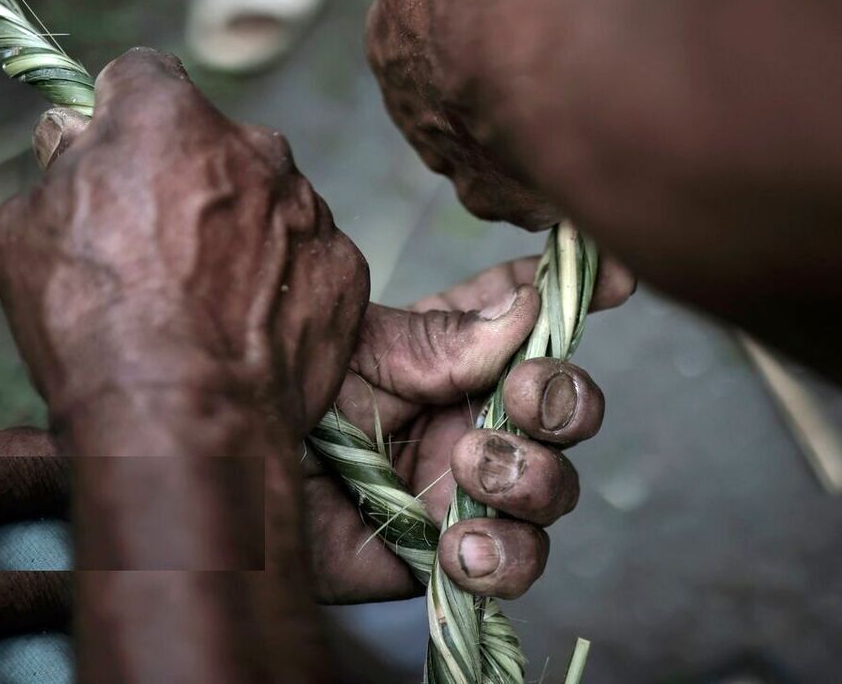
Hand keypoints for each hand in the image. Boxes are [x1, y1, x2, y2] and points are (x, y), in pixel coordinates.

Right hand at [0, 48, 368, 443]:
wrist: (186, 419)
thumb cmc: (93, 325)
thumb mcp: (22, 232)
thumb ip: (60, 165)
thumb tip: (75, 138)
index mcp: (167, 117)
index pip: (144, 75)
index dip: (122, 112)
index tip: (113, 150)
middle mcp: (253, 146)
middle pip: (216, 144)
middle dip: (189, 178)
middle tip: (160, 249)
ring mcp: (308, 208)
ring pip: (269, 202)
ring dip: (243, 232)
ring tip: (207, 305)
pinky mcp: (346, 268)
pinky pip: (310, 259)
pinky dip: (286, 283)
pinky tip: (251, 330)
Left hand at [306, 256, 634, 601]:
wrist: (229, 492)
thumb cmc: (278, 402)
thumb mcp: (354, 352)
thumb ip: (440, 340)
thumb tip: (529, 310)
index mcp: (450, 354)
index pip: (525, 314)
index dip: (573, 292)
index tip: (611, 279)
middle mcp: (472, 416)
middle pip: (565, 406)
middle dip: (560, 398)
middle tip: (518, 398)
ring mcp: (469, 489)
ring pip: (557, 487)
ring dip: (532, 476)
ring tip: (470, 467)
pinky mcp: (452, 554)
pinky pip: (515, 563)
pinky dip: (503, 556)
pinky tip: (462, 546)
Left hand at [367, 0, 576, 229]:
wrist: (530, 53)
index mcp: (387, 38)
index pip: (426, 32)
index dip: (473, 22)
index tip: (514, 14)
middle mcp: (406, 110)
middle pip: (453, 100)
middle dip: (493, 89)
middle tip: (541, 68)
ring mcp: (447, 161)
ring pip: (486, 151)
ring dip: (518, 135)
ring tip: (563, 109)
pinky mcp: (490, 196)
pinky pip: (521, 189)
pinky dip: (546, 175)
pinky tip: (575, 149)